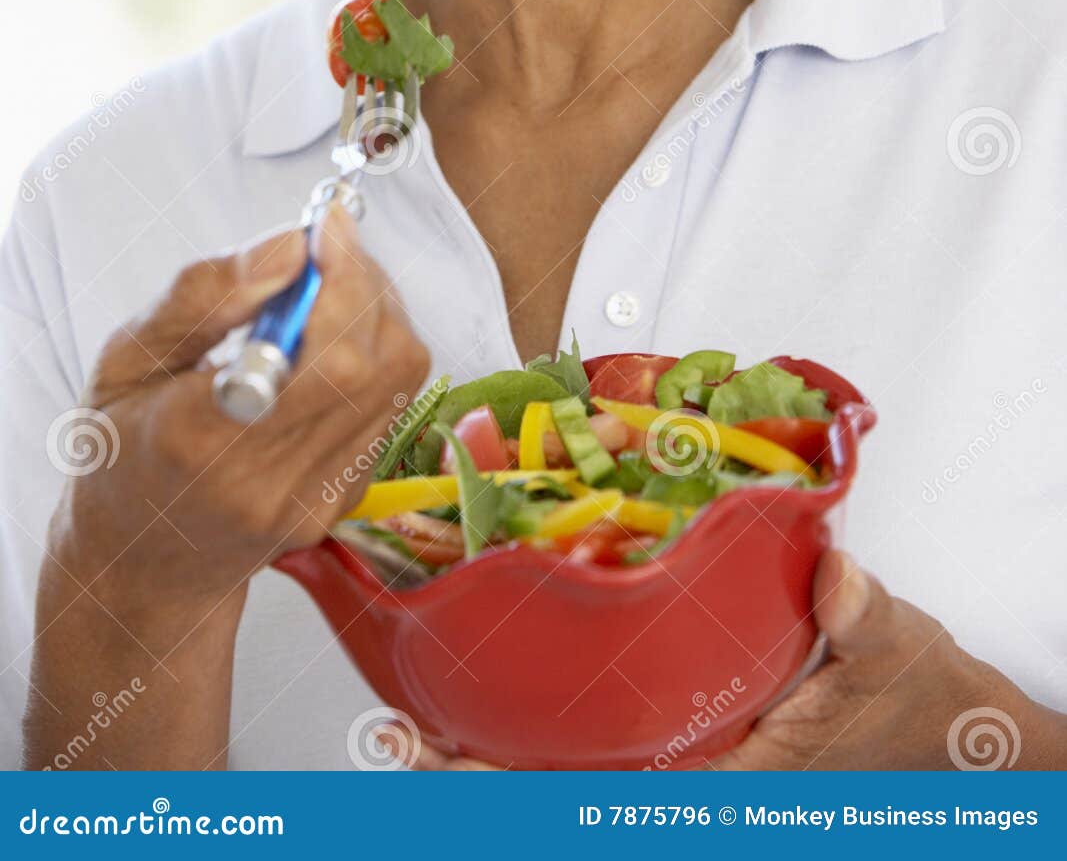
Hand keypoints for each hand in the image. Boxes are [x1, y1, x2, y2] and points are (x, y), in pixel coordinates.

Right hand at [49, 200, 430, 616]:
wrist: (141, 560)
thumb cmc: (122, 449)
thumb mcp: (126, 359)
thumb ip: (204, 296)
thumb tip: (292, 247)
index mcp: (201, 440)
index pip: (323, 357)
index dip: (343, 278)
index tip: (323, 226)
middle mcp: (268, 480)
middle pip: (373, 363)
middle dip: (362, 281)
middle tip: (324, 249)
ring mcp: (313, 499)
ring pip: (396, 379)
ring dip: (375, 311)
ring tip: (322, 291)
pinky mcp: (341, 501)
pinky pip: (389, 404)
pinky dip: (372, 352)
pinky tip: (323, 343)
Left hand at [392, 550, 1065, 770]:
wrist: (936, 734)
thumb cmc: (907, 701)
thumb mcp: (895, 652)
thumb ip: (864, 621)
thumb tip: (836, 585)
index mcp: (727, 773)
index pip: (604, 790)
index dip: (516, 783)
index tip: (440, 757)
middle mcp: (690, 772)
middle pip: (560, 786)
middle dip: (473, 769)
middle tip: (392, 732)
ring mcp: (684, 756)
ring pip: (570, 768)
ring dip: (491, 750)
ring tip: (410, 722)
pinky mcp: (686, 732)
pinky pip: (598, 741)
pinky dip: (538, 727)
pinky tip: (491, 698)